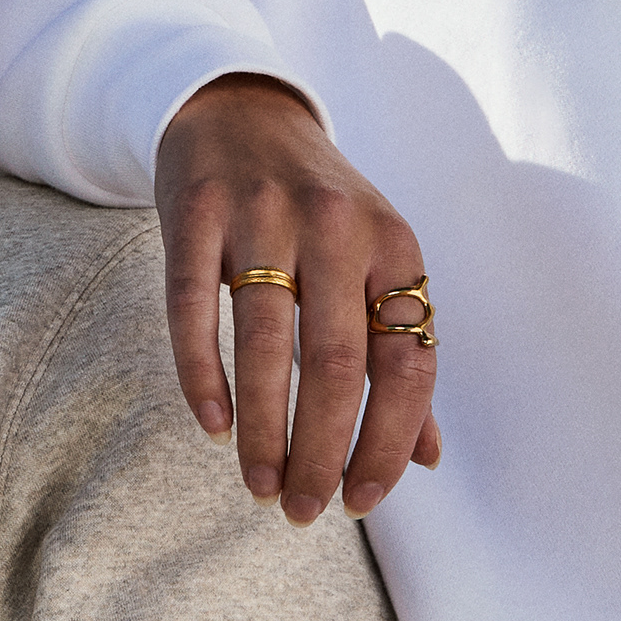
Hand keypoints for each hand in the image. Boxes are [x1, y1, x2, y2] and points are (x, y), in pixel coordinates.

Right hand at [152, 74, 442, 523]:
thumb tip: (426, 457)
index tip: (362, 502)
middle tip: (301, 511)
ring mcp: (263, 215)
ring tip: (258, 486)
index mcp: (394, 245)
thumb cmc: (316, 207)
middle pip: (336, 365)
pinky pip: (194, 309)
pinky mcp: (196, 213)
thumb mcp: (374, 262)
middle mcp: (337, 226)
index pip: (407, 364)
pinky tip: (214, 426)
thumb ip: (399, 353)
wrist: (237, 110)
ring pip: (265, 345)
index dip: (388, 442)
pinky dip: (204, 376)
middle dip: (321, 452)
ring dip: (263, 431)